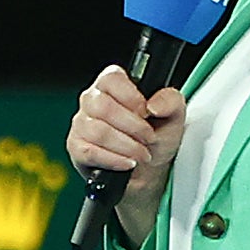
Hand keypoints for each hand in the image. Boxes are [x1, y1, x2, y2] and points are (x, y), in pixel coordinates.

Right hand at [64, 65, 188, 233]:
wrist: (149, 170)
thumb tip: (154, 105)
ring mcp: (81, 124)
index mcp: (112, 85)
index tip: (146, 111)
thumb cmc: (156, 137)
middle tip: (148, 137)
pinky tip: (127, 162)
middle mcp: (92, 101)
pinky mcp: (76, 148)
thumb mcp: (173, 116)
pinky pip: (89, 152)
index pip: (111, 79)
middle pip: (103, 107)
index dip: (130, 97)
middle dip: (132, 127)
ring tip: (142, 154)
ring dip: (126, 146)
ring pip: (97, 132)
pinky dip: (114, 160)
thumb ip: (170, 101)